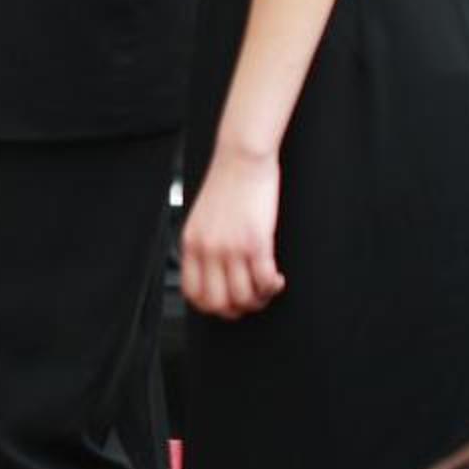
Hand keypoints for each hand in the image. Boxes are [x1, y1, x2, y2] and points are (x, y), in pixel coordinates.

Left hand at [182, 148, 286, 318]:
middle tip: (250, 301)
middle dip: (237, 310)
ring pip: (243, 297)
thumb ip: (203, 244)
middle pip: (218, 302)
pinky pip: (264, 281)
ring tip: (266, 288)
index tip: (226, 304)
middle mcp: (208, 249)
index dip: (211, 307)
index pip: (193, 293)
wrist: (241, 157)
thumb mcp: (202, 217)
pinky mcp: (256, 241)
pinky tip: (277, 279)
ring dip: (259, 299)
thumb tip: (212, 272)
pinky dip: (273, 287)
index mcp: (191, 243)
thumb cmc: (226, 183)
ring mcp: (231, 247)